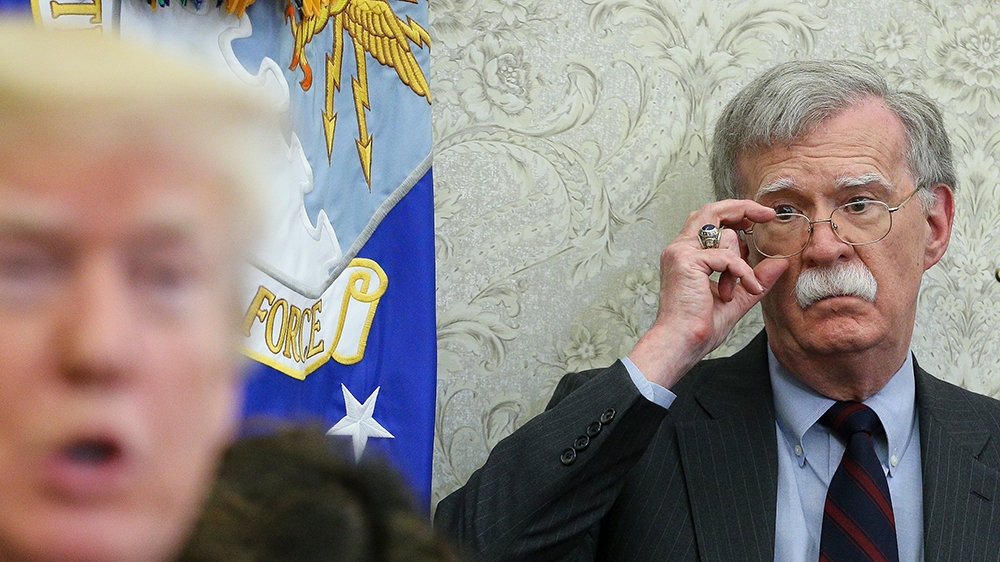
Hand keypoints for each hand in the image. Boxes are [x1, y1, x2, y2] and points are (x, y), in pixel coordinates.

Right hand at [628, 199, 788, 387]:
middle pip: (711, 210)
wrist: (681, 343)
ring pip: (723, 233)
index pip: (709, 220)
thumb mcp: (737, 299)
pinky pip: (726, 256)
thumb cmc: (699, 327)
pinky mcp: (686, 261)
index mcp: (686, 255)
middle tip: (767, 214)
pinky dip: (742, 272)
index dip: (734, 214)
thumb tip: (780, 262)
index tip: (758, 220)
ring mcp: (680, 252)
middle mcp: (680, 249)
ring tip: (743, 288)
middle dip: (741, 208)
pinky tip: (748, 289)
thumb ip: (755, 279)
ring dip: (741, 261)